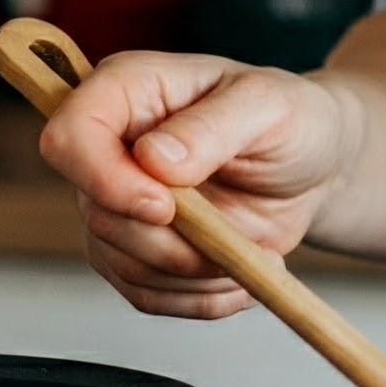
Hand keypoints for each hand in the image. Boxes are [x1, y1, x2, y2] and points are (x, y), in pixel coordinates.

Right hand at [37, 51, 357, 318]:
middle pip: (97, 213)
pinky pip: (145, 293)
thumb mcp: (272, 106)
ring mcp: (120, 201)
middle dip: (168, 240)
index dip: (104, 180)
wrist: (316, 165)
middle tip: (235, 237)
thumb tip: (153, 159)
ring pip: (118, 261)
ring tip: (254, 252)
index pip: (69, 136)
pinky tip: (243, 274)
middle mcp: (113, 147)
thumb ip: (214, 126)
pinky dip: (198, 297)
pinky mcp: (138, 248)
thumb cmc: (294, 118)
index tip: (164, 206)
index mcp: (129, 90)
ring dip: (191, 273)